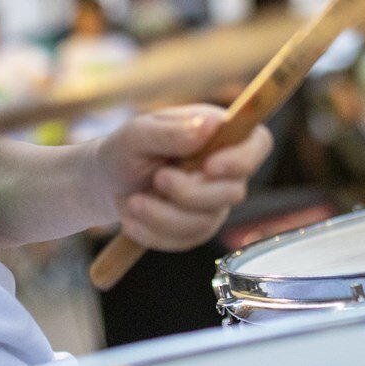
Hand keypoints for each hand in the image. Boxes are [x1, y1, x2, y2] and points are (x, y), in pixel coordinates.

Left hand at [92, 104, 272, 250]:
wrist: (106, 182)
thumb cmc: (125, 149)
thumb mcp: (137, 134)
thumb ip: (171, 130)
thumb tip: (209, 125)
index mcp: (217, 134)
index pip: (257, 143)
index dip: (243, 158)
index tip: (210, 166)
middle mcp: (224, 169)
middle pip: (233, 191)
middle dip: (190, 192)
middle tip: (156, 179)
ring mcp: (213, 202)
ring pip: (207, 221)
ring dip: (163, 215)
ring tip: (131, 202)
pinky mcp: (197, 228)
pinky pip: (187, 240)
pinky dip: (154, 233)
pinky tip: (133, 218)